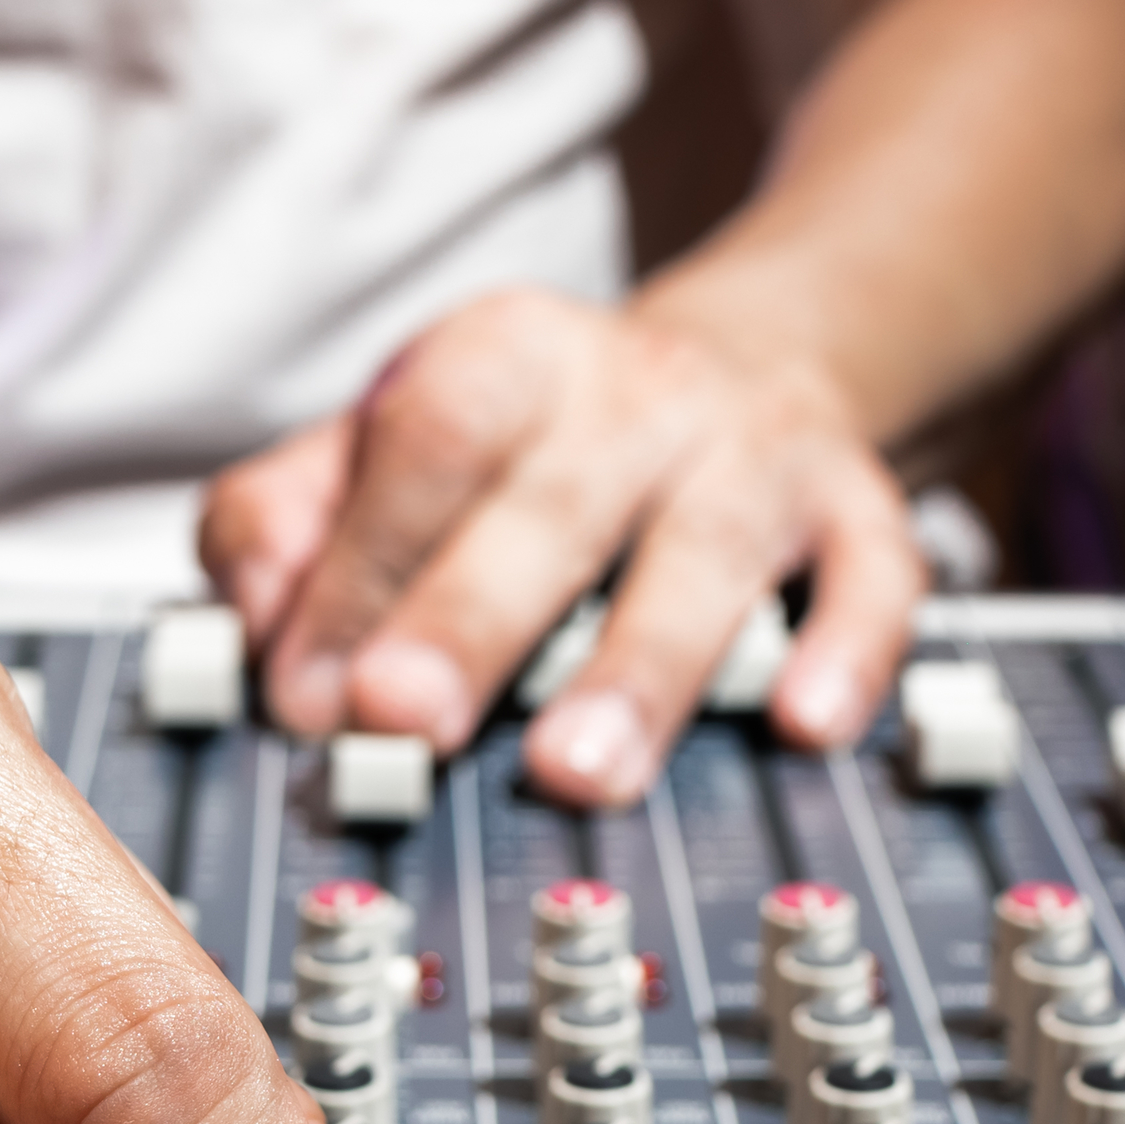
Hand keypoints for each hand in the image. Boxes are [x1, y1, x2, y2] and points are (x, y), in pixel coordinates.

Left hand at [202, 290, 922, 806]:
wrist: (754, 357)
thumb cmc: (535, 438)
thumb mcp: (388, 439)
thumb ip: (284, 516)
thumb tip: (252, 619)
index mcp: (505, 354)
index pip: (426, 441)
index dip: (363, 567)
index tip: (314, 696)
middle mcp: (638, 391)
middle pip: (553, 500)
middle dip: (473, 616)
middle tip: (408, 724)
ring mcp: (760, 451)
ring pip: (705, 552)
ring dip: (640, 665)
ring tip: (578, 769)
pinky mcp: (861, 513)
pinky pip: (872, 576)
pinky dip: (844, 649)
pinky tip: (803, 722)